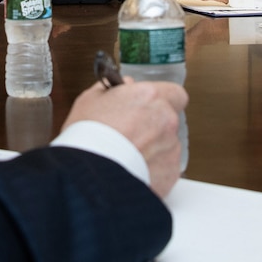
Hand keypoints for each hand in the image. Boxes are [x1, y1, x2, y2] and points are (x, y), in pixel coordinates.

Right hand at [63, 80, 187, 198]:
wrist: (90, 176)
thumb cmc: (88, 137)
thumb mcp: (90, 100)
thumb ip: (112, 88)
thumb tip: (124, 86)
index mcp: (149, 96)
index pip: (174, 92)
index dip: (161, 100)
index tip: (148, 105)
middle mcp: (166, 119)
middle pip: (169, 119)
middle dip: (154, 125)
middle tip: (131, 132)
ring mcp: (171, 147)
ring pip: (167, 144)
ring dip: (153, 148)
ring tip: (127, 155)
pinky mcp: (171, 172)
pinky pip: (165, 167)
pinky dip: (153, 168)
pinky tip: (132, 168)